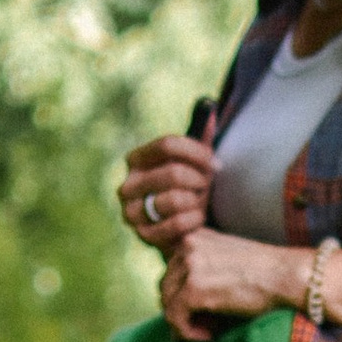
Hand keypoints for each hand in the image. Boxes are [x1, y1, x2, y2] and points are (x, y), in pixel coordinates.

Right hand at [119, 131, 214, 248]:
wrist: (180, 228)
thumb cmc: (186, 188)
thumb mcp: (191, 163)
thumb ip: (199, 137)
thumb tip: (209, 105)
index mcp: (135, 161)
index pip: (167, 145)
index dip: (196, 152)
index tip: (214, 162)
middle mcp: (127, 186)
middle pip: (173, 173)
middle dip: (198, 180)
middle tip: (206, 186)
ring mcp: (131, 213)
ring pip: (175, 200)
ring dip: (196, 201)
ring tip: (199, 203)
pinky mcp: (143, 236)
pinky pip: (177, 224)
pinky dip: (194, 220)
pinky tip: (197, 218)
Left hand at [159, 225, 298, 339]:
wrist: (288, 276)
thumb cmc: (267, 273)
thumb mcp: (227, 257)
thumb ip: (202, 267)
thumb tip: (180, 301)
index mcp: (195, 236)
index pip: (172, 269)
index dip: (183, 293)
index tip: (205, 308)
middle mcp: (188, 246)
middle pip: (166, 286)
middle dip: (181, 309)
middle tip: (206, 324)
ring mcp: (189, 267)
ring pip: (167, 303)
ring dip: (184, 322)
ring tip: (208, 331)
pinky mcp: (193, 290)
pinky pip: (175, 318)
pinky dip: (188, 333)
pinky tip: (208, 336)